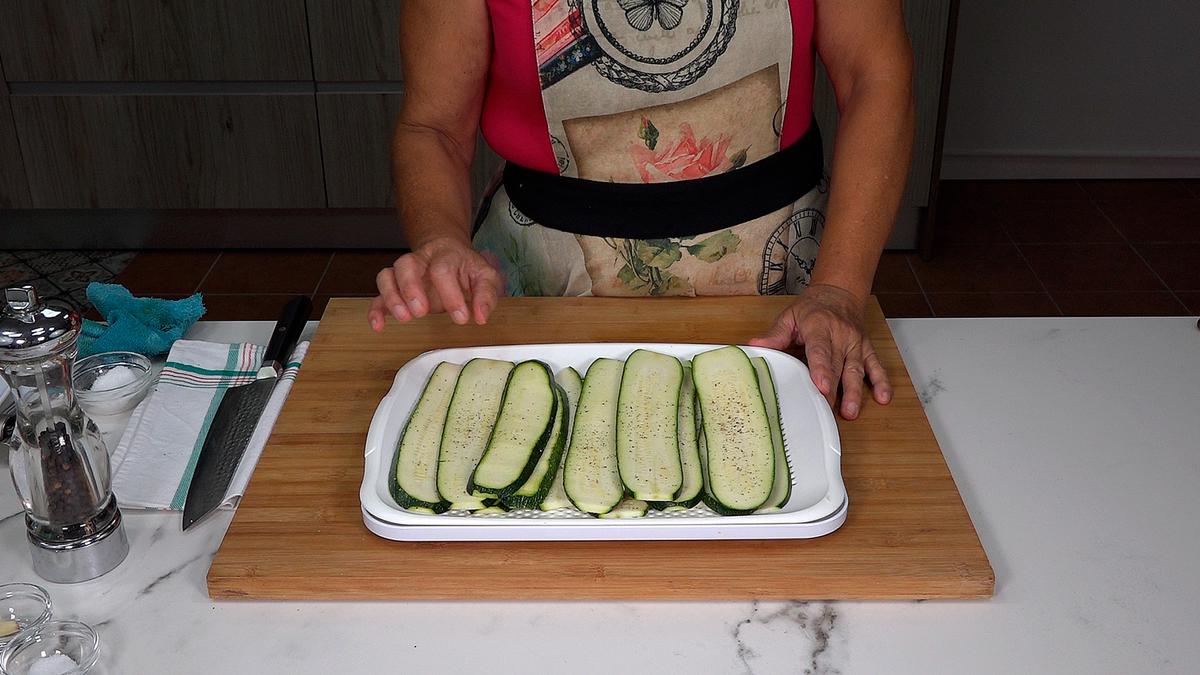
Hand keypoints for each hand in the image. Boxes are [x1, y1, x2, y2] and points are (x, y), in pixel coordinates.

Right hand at [368, 237, 501, 331]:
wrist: (449, 254)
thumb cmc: (466, 268)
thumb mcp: (486, 277)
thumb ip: (486, 295)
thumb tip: (481, 316)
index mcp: (445, 256)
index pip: (442, 269)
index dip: (451, 294)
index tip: (461, 317)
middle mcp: (421, 261)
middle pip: (406, 264)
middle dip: (411, 289)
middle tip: (421, 311)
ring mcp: (405, 274)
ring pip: (387, 276)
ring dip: (392, 297)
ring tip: (404, 317)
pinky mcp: (396, 288)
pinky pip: (379, 295)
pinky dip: (375, 310)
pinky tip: (378, 326)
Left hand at [749, 284, 890, 419]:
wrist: (840, 293)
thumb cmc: (812, 308)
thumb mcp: (790, 316)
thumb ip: (775, 334)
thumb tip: (755, 345)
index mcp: (819, 327)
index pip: (820, 351)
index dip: (821, 369)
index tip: (822, 385)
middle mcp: (841, 336)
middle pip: (837, 366)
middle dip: (834, 389)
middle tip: (827, 409)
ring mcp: (855, 344)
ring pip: (857, 370)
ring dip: (855, 392)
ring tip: (851, 411)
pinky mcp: (866, 350)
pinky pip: (876, 367)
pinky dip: (881, 382)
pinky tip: (883, 398)